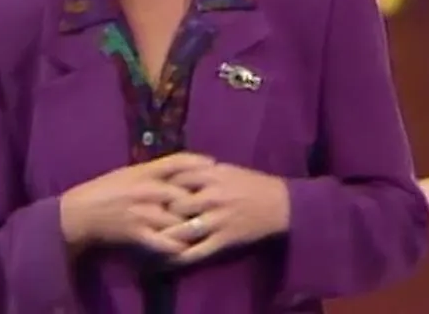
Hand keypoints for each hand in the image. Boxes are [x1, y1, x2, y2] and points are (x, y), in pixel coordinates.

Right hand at [59, 153, 213, 255]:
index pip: (177, 160)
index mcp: (143, 171)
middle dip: (202, 200)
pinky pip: (163, 242)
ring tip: (209, 230)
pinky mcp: (136, 232)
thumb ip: (152, 171)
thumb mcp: (128, 173)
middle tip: (219, 204)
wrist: (79, 213)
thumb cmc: (104, 190)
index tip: (215, 164)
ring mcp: (142, 211)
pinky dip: (176, 247)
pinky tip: (187, 250)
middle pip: (184, 193)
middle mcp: (145, 188)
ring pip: (177, 220)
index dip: (198, 162)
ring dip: (193, 227)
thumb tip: (178, 169)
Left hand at [160, 163, 289, 264]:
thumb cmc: (253, 184)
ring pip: (183, 231)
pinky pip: (198, 251)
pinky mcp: (224, 240)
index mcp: (213, 176)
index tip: (151, 193)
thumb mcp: (227, 170)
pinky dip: (181, 257)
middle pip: (175, 205)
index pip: (176, 179)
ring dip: (166, 236)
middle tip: (148, 218)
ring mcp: (217, 220)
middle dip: (160, 212)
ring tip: (153, 240)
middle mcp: (212, 197)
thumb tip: (175, 173)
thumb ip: (202, 171)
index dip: (160, 187)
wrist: (281, 205)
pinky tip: (170, 258)